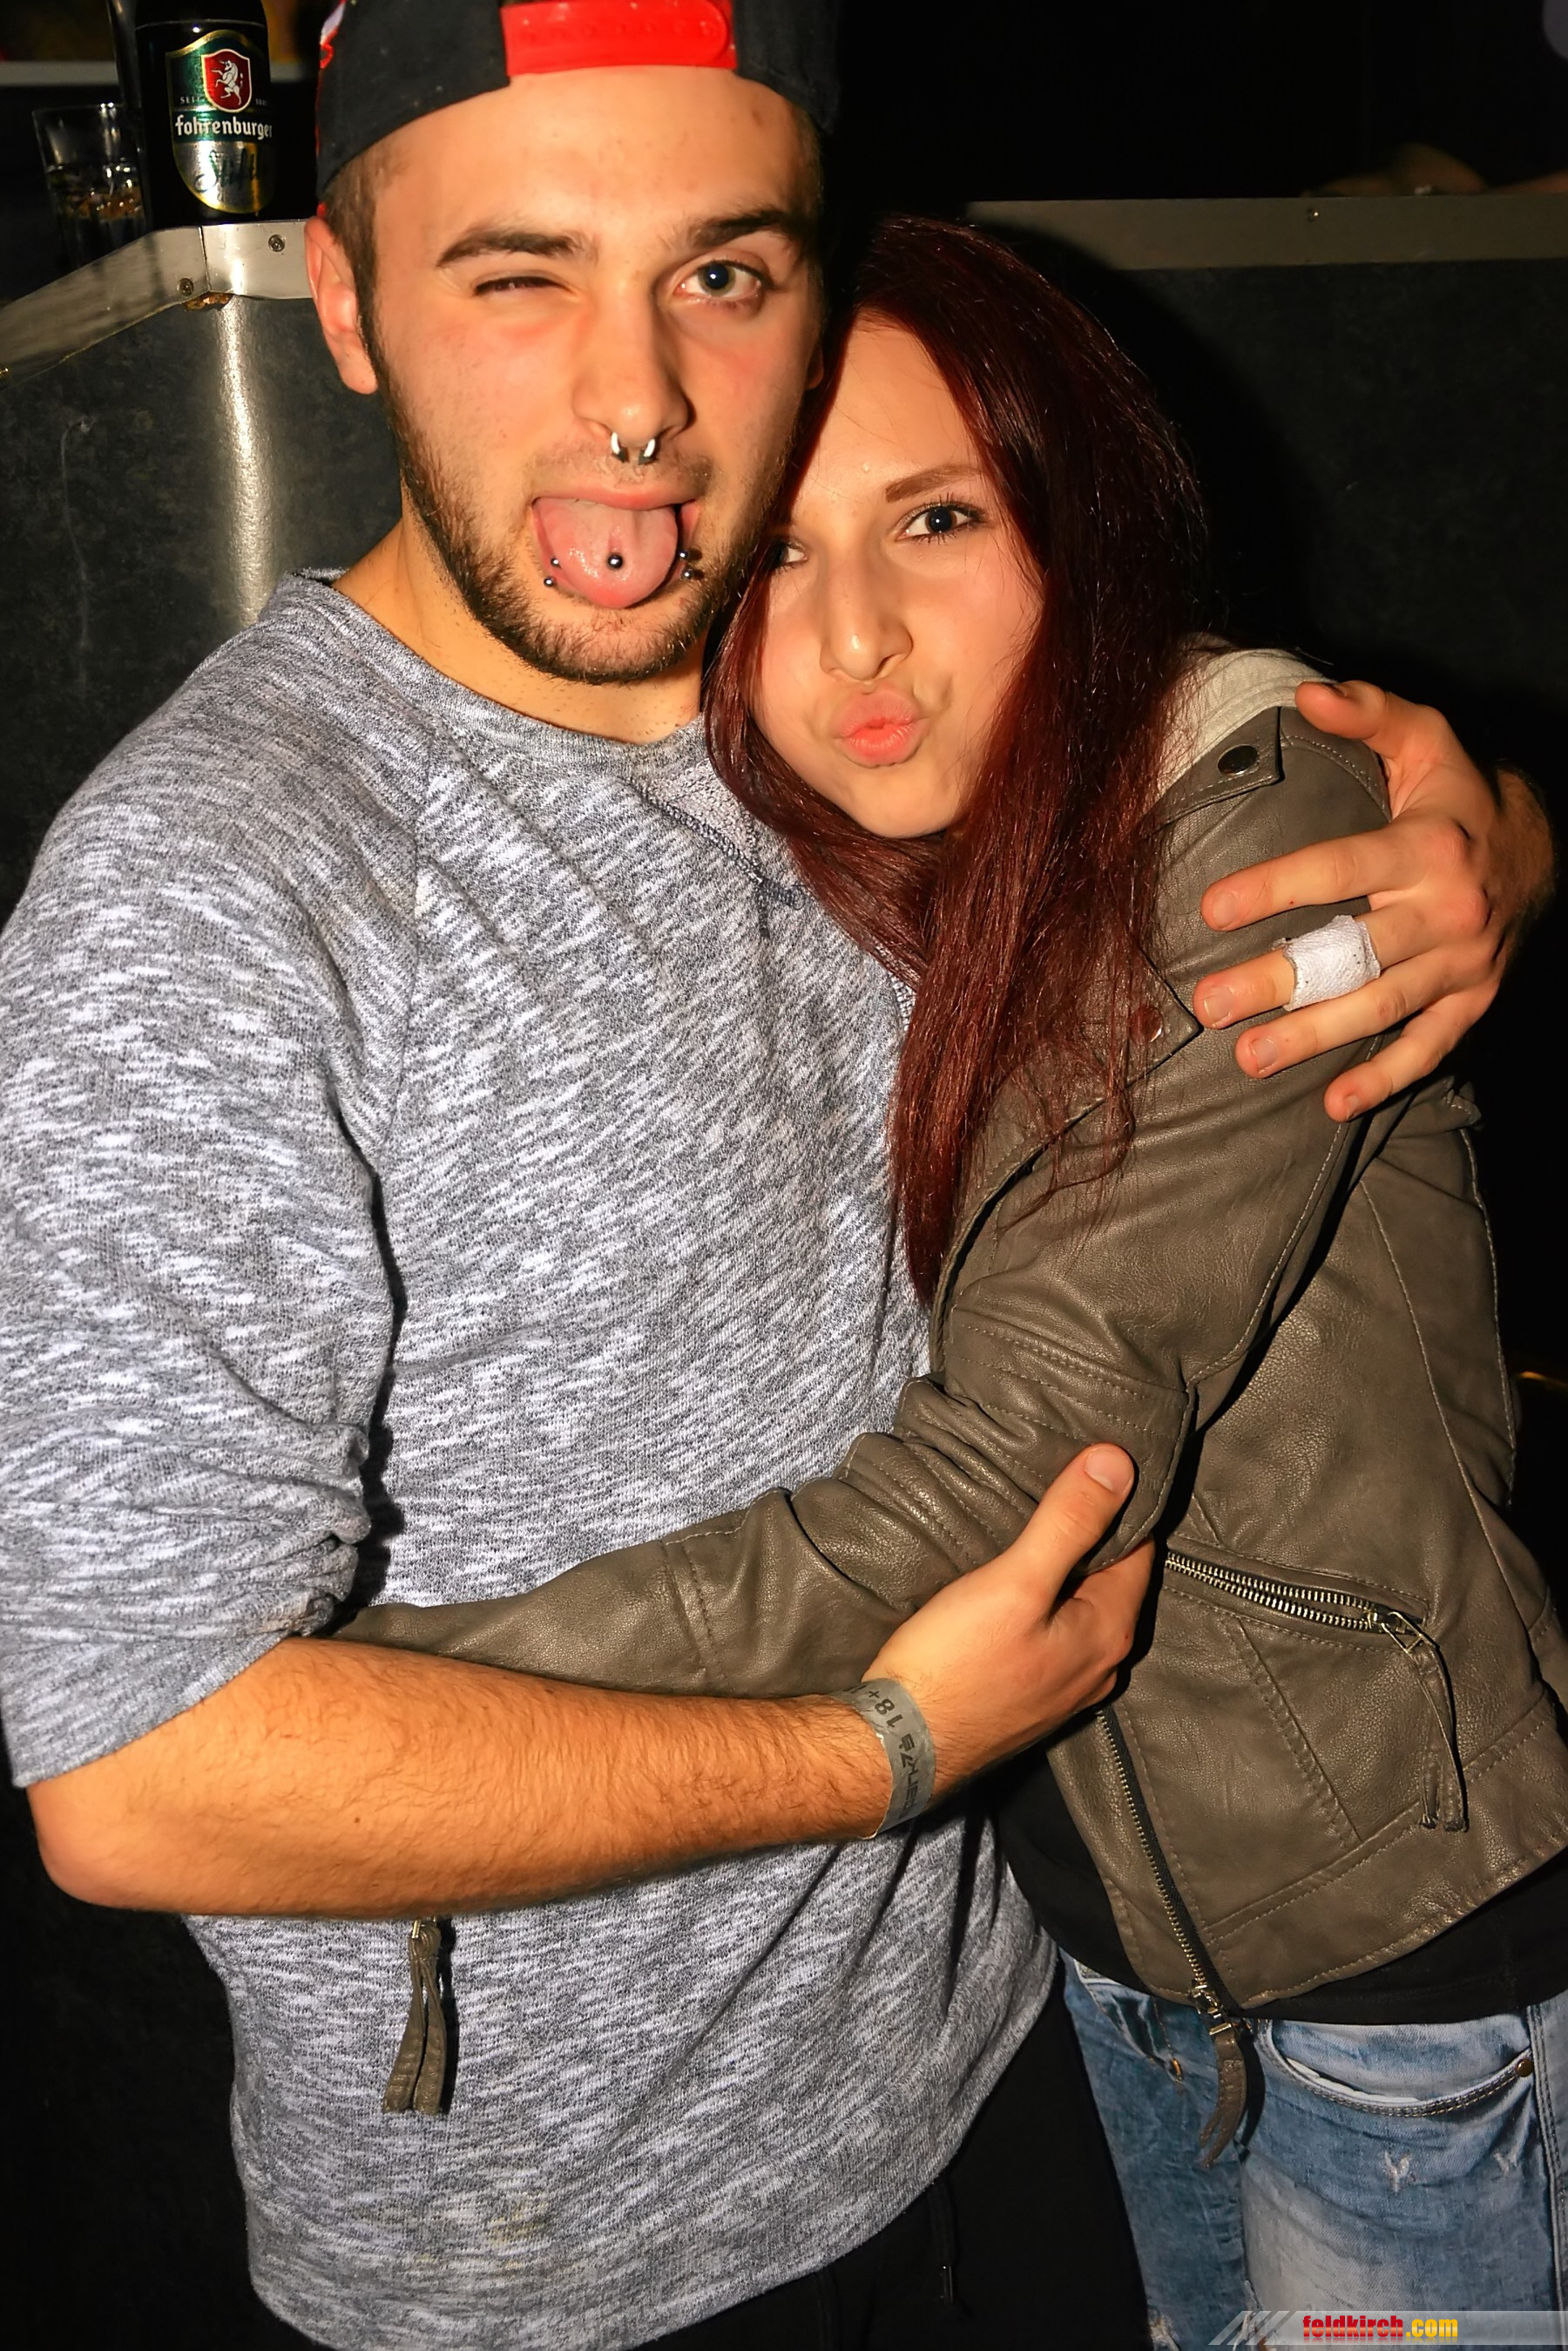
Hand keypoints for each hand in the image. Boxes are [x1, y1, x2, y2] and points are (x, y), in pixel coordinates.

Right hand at [865, 1447, 1151, 1797]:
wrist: (898, 1747)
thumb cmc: (955, 1665)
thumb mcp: (1015, 1581)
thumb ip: (1068, 1522)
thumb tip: (1120, 1462)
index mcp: (1108, 1632)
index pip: (1140, 1548)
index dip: (1122, 1502)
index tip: (1097, 1463)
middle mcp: (1101, 1665)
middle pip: (1112, 1579)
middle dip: (1094, 1535)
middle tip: (1064, 1484)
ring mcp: (1067, 1688)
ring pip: (1082, 1609)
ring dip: (1067, 1572)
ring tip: (1037, 1528)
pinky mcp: (1031, 1698)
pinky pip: (1055, 1635)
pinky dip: (1045, 1605)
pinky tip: (1015, 1589)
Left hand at [1192, 681, 1555, 1119]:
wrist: (1544, 850)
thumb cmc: (1458, 795)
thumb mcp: (1425, 740)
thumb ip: (1368, 712)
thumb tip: (1306, 694)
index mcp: (1427, 846)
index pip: (1341, 868)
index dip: (1276, 887)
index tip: (1212, 909)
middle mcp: (1448, 909)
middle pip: (1355, 951)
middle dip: (1278, 982)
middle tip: (1209, 1006)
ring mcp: (1463, 963)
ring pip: (1383, 1005)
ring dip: (1314, 1037)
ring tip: (1247, 1058)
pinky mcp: (1474, 1000)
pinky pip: (1430, 1047)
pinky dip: (1386, 1078)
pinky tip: (1333, 1104)